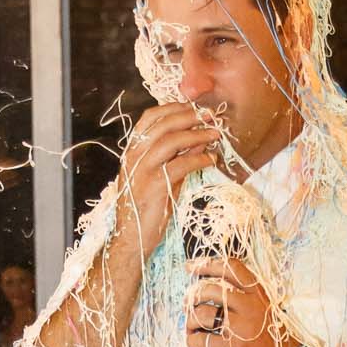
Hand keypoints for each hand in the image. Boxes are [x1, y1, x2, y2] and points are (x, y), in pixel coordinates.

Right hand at [117, 104, 222, 251]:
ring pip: (171, 140)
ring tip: (215, 133)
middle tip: (210, 115)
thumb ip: (177, 159)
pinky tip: (211, 159)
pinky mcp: (154, 185)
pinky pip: (181, 164)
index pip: (149, 118)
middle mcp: (134, 156)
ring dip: (197, 134)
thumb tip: (199, 140)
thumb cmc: (145, 211)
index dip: (173, 108)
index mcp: (132, 151)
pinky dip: (199, 158)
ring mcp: (142, 170)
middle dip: (190, 116)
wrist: (130, 239)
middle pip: (163, 124)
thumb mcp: (161, 179)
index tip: (193, 108)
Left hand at [185, 256, 278, 346]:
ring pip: (202, 314)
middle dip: (193, 296)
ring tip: (191, 327)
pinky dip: (192, 339)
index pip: (231, 268)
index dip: (207, 264)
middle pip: (210, 289)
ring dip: (190, 320)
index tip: (190, 267)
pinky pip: (201, 340)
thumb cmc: (273, 339)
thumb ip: (245, 298)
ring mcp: (240, 328)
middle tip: (187, 304)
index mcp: (258, 294)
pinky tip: (194, 341)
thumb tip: (210, 289)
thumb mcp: (266, 310)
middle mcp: (250, 306)